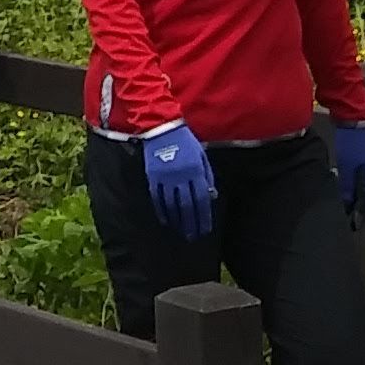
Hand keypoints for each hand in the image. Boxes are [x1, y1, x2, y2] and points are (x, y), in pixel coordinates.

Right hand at [134, 121, 216, 236]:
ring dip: (177, 220)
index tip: (205, 230)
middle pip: (188, 206)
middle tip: (193, 236)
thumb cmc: (185, 141)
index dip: (204, 217)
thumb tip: (211, 196)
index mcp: (196, 171)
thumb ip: (207, 176)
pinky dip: (162, 211)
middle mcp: (181, 177)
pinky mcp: (153, 177)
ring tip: (181, 231)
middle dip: (191, 223)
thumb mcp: (201, 155)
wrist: (162, 127)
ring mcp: (166, 178)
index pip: (202, 200)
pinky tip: (166, 220)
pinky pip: (157, 198)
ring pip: (172, 205)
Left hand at [331, 118, 364, 218]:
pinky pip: (352, 178)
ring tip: (342, 208)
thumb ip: (346, 185)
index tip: (353, 227)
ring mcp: (361, 164)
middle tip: (347, 221)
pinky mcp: (354, 157)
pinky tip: (339, 188)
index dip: (359, 215)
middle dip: (355, 209)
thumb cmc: (350, 141)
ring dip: (351, 198)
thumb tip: (346, 204)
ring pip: (357, 187)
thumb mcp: (346, 165)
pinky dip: (347, 186)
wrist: (351, 117)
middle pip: (363, 196)